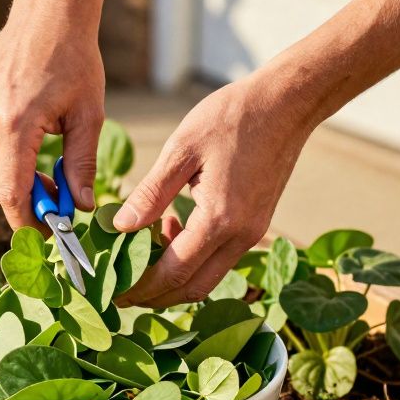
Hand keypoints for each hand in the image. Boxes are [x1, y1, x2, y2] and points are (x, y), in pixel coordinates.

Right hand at [0, 7, 104, 229]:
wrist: (47, 14)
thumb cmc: (75, 61)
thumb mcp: (88, 115)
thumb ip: (82, 165)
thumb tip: (79, 207)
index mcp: (15, 123)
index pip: (11, 195)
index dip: (28, 221)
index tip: (49, 230)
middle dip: (19, 202)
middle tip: (51, 194)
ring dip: (8, 178)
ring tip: (41, 159)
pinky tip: (22, 135)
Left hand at [113, 76, 316, 307]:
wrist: (285, 103)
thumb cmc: (232, 117)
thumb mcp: (181, 149)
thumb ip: (150, 193)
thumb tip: (120, 226)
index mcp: (219, 219)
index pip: (174, 273)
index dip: (141, 289)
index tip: (114, 294)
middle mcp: (241, 235)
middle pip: (193, 289)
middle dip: (156, 296)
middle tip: (122, 290)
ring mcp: (253, 233)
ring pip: (208, 277)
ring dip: (175, 277)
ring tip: (142, 255)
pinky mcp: (257, 224)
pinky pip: (221, 257)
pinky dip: (193, 257)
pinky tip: (173, 226)